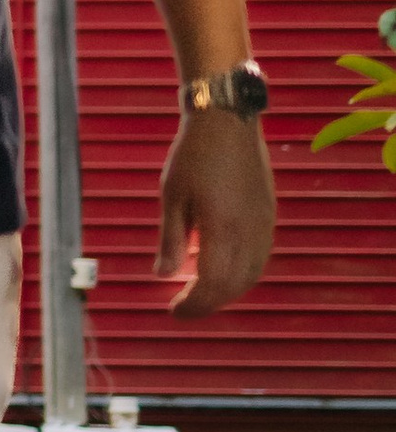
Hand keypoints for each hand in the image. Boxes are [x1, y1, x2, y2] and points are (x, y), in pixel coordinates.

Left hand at [156, 110, 274, 316]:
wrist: (228, 119)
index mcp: (222, 228)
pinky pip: (261, 257)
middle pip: (234, 286)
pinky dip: (242, 274)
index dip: (194, 305)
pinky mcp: (269, 213)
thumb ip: (170, 239)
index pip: (212, 284)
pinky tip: (223, 270)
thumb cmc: (193, 155)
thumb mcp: (172, 196)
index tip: (173, 311)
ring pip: (252, 274)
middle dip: (208, 303)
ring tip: (200, 292)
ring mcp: (264, 223)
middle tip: (183, 307)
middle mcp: (249, 230)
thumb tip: (162, 276)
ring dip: (227, 291)